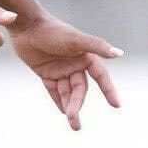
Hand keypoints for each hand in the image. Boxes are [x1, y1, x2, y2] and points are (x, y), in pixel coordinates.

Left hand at [10, 15, 122, 130]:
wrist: (27, 25)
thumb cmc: (53, 30)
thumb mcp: (75, 39)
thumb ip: (97, 46)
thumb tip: (119, 53)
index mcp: (85, 55)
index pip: (100, 76)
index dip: (108, 90)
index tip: (116, 105)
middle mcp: (74, 63)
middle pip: (80, 89)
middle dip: (78, 105)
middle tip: (75, 122)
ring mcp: (60, 68)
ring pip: (67, 92)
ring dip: (69, 106)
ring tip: (72, 123)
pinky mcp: (45, 72)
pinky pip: (54, 90)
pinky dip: (58, 100)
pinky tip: (63, 112)